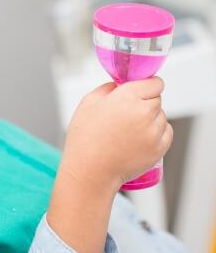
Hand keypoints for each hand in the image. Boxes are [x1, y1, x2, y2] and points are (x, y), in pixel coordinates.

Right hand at [60, 76, 172, 191]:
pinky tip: (139, 138)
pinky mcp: (159, 149)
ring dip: (151, 118)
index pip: (154, 83)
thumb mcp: (89, 102)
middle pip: (157, 99)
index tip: (141, 89)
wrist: (91, 170)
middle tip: (128, 113)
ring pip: (161, 116)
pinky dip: (156, 133)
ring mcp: (153, 132)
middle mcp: (144, 112)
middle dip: (145, 102)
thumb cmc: (85, 136)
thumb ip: (107, 88)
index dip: (147, 85)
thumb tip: (119, 85)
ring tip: (130, 129)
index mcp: (127, 97)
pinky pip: (166, 133)